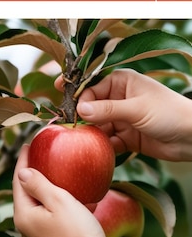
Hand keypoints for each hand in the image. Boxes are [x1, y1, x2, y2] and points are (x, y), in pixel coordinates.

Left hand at [13, 146, 122, 236]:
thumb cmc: (77, 234)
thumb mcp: (59, 201)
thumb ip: (39, 184)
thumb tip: (23, 171)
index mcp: (23, 214)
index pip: (19, 180)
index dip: (24, 159)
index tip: (30, 142)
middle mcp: (26, 226)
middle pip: (28, 193)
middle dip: (36, 173)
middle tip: (46, 153)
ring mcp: (39, 236)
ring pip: (42, 205)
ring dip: (51, 188)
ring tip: (63, 171)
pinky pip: (53, 216)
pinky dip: (62, 204)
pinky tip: (77, 197)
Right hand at [56, 69, 191, 161]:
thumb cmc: (169, 113)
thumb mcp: (136, 109)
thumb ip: (107, 110)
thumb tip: (79, 110)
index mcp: (122, 82)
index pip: (91, 87)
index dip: (78, 97)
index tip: (67, 107)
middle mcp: (119, 99)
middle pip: (91, 108)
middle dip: (81, 119)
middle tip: (69, 129)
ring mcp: (122, 119)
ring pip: (98, 127)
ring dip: (91, 135)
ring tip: (81, 143)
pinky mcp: (126, 138)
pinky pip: (108, 142)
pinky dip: (102, 148)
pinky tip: (97, 153)